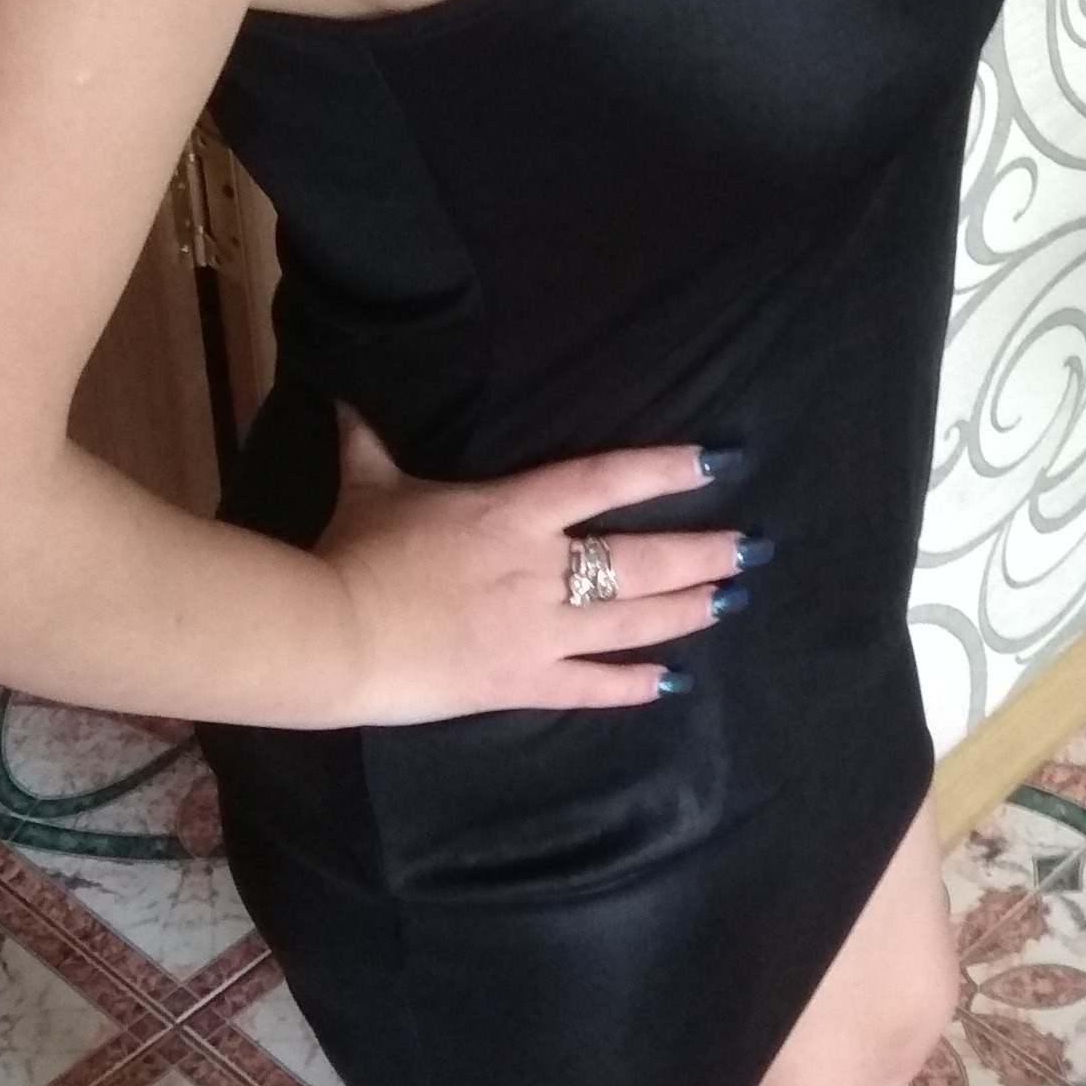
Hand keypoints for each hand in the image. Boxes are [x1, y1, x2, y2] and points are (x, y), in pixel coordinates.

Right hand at [315, 408, 750, 722]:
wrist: (336, 633)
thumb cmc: (355, 550)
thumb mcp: (369, 485)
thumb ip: (369, 443)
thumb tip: (346, 399)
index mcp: (513, 512)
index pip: (605, 480)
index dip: (665, 469)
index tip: (718, 462)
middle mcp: (541, 569)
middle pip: (640, 560)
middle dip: (701, 553)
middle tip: (750, 550)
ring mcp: (537, 630)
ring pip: (631, 621)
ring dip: (686, 611)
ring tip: (730, 601)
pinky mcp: (520, 681)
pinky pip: (590, 686)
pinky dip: (633, 685)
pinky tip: (671, 681)